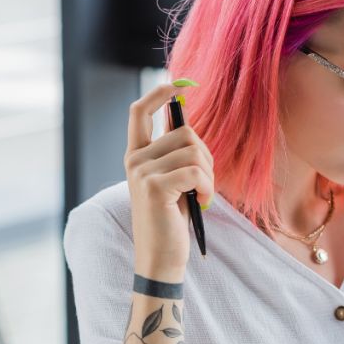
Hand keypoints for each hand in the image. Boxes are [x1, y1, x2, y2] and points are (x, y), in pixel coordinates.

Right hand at [124, 80, 213, 278]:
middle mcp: (134, 160)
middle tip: (204, 183)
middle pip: (184, 132)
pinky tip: (202, 203)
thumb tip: (184, 110)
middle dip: (205, 155)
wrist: (161, 259)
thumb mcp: (173, 180)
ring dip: (209, 175)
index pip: (139, 110)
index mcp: (136, 155)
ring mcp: (141, 172)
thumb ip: (175, 150)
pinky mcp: (154, 187)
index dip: (159, 92)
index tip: (178, 83)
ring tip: (202, 196)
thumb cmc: (171, 221)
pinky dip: (207, 187)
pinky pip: (196, 171)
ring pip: (193, 151)